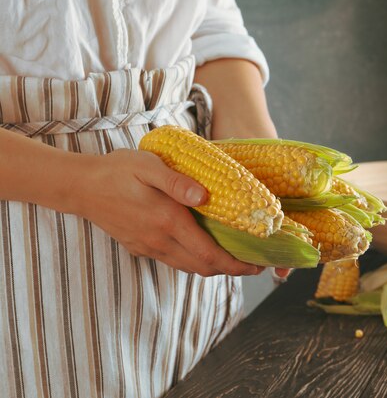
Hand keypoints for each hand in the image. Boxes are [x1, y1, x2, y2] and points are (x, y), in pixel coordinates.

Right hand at [71, 149, 261, 276]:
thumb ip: (177, 182)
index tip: (256, 265)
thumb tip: (205, 196)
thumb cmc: (117, 171)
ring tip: (234, 258)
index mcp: (168, 222)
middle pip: (203, 267)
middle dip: (231, 270)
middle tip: (253, 264)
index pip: (210, 255)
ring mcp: (149, 247)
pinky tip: (203, 249)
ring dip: (214, 267)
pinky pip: (174, 261)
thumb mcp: (148, 166)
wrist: (80, 187)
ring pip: (189, 267)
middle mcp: (160, 241)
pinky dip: (194, 261)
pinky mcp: (140, 247)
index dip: (236, 264)